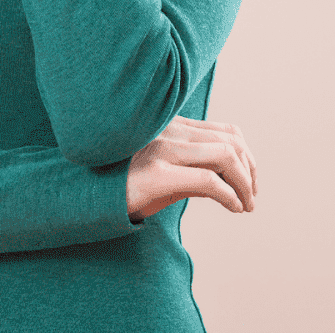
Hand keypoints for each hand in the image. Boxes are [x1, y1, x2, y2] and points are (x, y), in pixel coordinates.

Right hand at [125, 115, 258, 221]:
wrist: (82, 194)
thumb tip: (229, 185)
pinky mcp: (157, 175)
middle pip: (231, 142)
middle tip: (252, 198)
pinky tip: (233, 208)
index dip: (247, 157)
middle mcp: (170, 131)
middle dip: (250, 171)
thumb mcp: (164, 173)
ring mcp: (163, 150)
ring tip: (246, 205)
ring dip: (245, 184)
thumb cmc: (122, 184)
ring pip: (225, 156)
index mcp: (172, 126)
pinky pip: (207, 180)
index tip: (250, 182)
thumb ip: (193, 169)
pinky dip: (229, 195)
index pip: (226, 131)